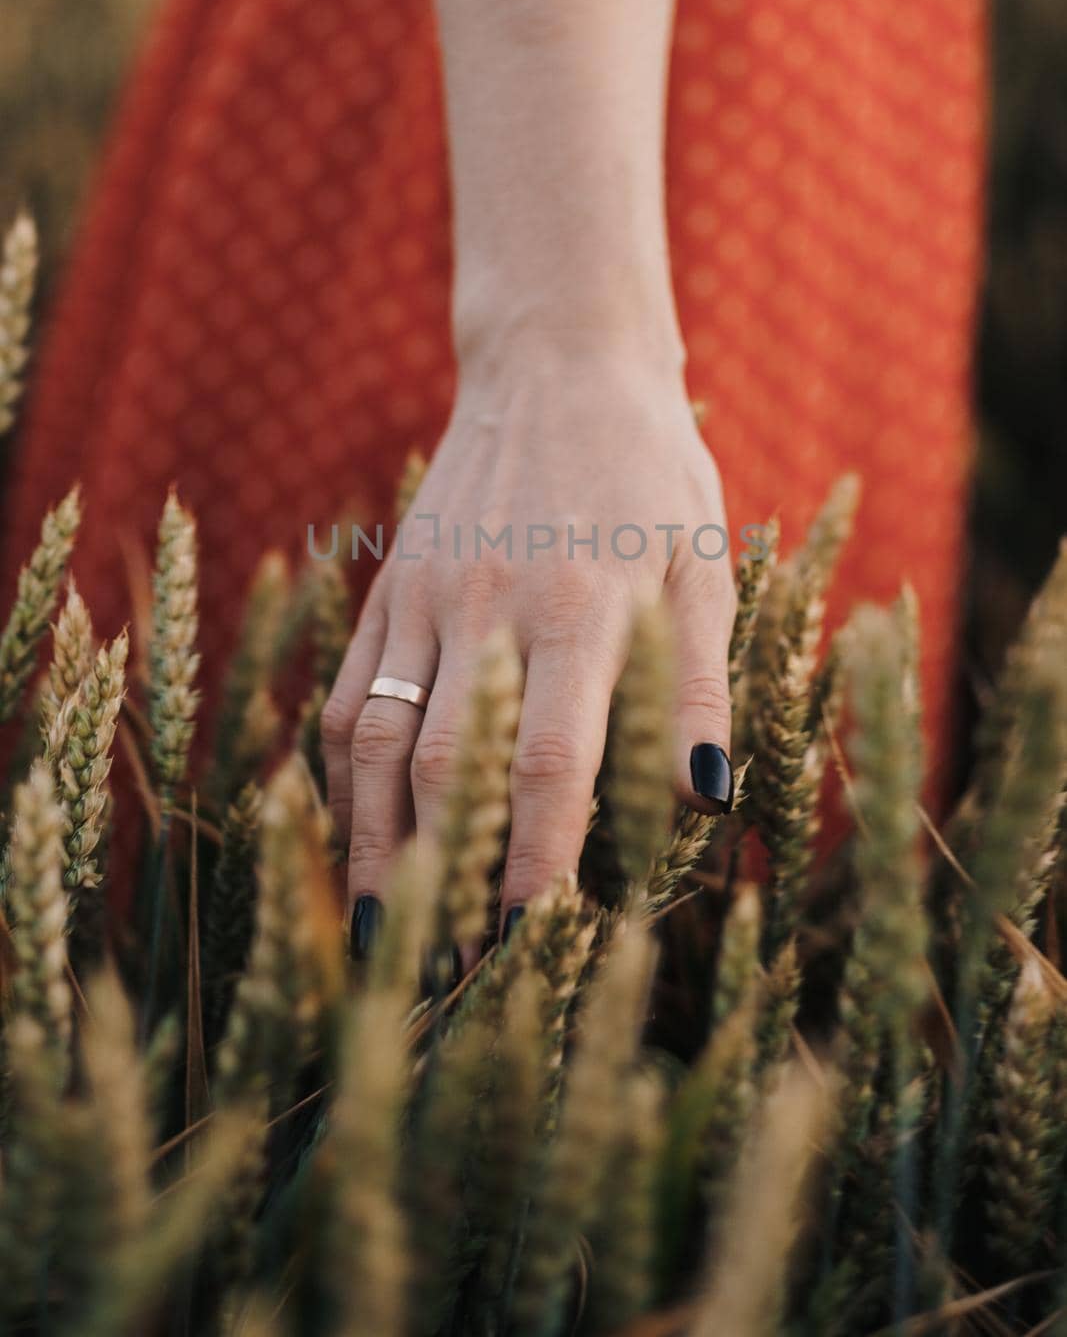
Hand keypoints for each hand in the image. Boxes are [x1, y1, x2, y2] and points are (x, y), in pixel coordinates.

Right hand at [322, 347, 735, 940]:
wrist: (557, 369)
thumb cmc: (652, 475)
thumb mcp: (704, 565)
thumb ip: (702, 683)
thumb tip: (706, 801)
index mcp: (582, 609)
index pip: (555, 764)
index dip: (539, 863)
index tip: (534, 946)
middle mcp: (489, 609)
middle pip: (453, 769)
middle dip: (452, 882)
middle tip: (453, 976)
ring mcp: (425, 600)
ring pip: (381, 745)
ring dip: (377, 850)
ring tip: (386, 937)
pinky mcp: (388, 591)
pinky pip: (349, 699)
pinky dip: (343, 779)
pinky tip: (352, 837)